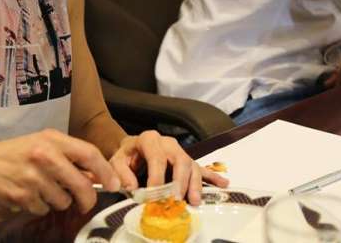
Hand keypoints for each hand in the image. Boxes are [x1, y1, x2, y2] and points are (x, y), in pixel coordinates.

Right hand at [0, 128, 119, 215]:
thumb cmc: (16, 153)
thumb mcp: (43, 143)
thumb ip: (69, 155)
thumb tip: (97, 175)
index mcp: (52, 139)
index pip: (89, 154)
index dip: (105, 171)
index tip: (113, 184)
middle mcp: (44, 157)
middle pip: (81, 185)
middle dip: (87, 198)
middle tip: (85, 201)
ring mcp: (32, 178)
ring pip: (64, 201)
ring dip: (59, 200)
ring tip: (42, 188)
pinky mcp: (22, 197)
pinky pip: (45, 209)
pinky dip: (40, 206)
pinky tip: (28, 194)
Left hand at [109, 130, 228, 205]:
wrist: (131, 149)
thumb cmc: (125, 156)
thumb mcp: (116, 161)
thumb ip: (121, 173)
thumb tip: (133, 188)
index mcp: (149, 139)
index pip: (156, 156)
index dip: (157, 176)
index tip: (155, 194)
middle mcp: (168, 143)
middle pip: (180, 159)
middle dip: (180, 181)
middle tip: (177, 199)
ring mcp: (180, 152)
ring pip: (192, 165)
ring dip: (194, 184)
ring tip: (194, 201)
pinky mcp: (187, 161)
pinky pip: (201, 168)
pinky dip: (213, 177)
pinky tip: (224, 184)